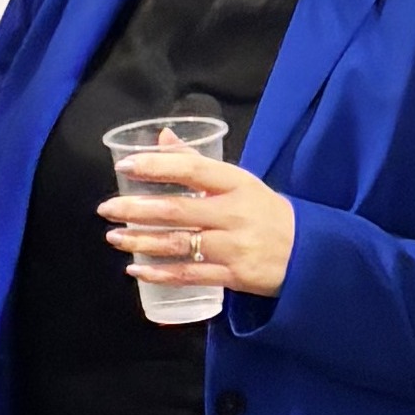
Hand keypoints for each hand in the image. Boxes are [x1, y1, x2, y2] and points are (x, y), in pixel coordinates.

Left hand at [102, 146, 296, 298]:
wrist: (307, 254)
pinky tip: (137, 270)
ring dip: (142, 241)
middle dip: (137, 209)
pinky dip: (160, 274)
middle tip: (106, 208)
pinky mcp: (233, 276)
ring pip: (179, 244)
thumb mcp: (240, 182)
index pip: (193, 169)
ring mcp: (233, 247)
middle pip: (178, 209)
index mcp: (237, 183)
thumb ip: (199, 163)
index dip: (157, 165)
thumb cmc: (265, 212)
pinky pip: (190, 275)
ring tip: (114, 237)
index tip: (126, 166)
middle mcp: (234, 213)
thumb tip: (162, 138)